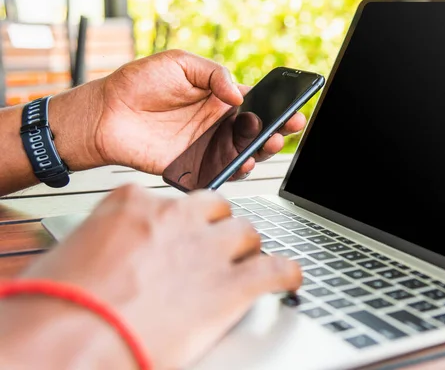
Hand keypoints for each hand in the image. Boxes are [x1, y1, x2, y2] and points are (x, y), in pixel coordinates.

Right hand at [0, 185, 301, 368]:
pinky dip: (285, 274)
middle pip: (216, 210)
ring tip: (242, 268)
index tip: (180, 234)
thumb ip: (110, 241)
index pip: (171, 200)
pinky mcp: (232, 286)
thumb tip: (117, 253)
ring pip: (247, 233)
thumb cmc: (59, 306)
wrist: (69, 341)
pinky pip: (276, 269)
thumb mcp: (74, 253)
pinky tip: (287, 279)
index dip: (180, 223)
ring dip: (246, 251)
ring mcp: (208, 249)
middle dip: (217, 229)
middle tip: (211, 252)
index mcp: (134, 204)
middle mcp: (176, 218)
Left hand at [95, 50, 305, 174]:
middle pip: (255, 131)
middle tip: (288, 127)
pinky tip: (243, 163)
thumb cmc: (138, 82)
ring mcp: (205, 146)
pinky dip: (235, 170)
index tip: (294, 107)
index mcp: (217, 98)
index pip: (255, 104)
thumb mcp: (179, 62)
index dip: (276, 106)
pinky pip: (220, 171)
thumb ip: (213, 73)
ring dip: (261, 151)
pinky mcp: (192, 165)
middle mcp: (216, 124)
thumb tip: (239, 94)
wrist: (106, 112)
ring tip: (269, 144)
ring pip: (243, 153)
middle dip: (277, 130)